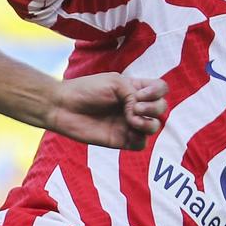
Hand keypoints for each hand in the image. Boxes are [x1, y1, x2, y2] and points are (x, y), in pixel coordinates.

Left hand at [43, 73, 166, 150]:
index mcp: (134, 89)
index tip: (140, 92)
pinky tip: (127, 131)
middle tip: (135, 107)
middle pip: (161, 108)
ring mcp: (128, 124)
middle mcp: (134, 106)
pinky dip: (139, 137)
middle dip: (154, 107)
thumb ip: (135, 94)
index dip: (157, 91)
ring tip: (132, 119)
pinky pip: (141, 144)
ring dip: (149, 122)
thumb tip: (141, 113)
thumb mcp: (115, 82)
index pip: (160, 89)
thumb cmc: (86, 90)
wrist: (64, 106)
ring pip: (154, 126)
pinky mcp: (121, 140)